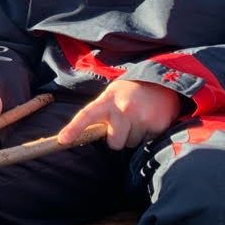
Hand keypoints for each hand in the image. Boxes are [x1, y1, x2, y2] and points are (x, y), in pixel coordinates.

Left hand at [58, 80, 180, 149]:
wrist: (160, 80)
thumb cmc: (130, 92)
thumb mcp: (111, 95)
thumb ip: (101, 114)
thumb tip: (88, 136)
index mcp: (107, 100)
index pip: (86, 115)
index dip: (74, 128)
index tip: (63, 140)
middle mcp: (123, 108)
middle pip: (114, 142)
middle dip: (118, 138)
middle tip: (125, 122)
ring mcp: (141, 117)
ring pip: (131, 144)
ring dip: (134, 136)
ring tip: (139, 118)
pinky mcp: (157, 125)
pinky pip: (147, 143)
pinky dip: (147, 135)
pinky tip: (149, 120)